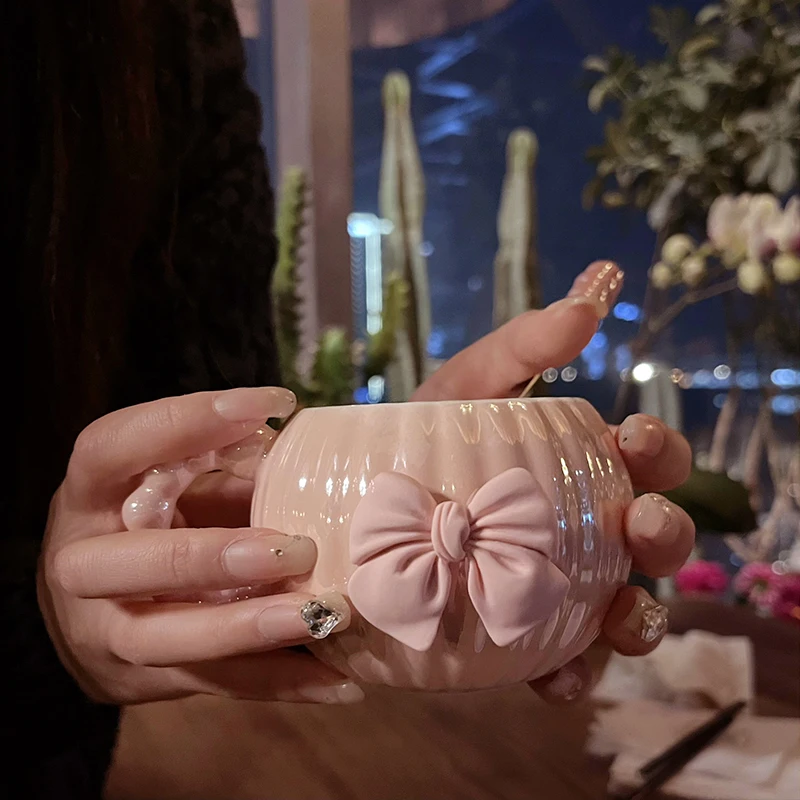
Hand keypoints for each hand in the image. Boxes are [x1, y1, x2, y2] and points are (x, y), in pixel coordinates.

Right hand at [38, 387, 362, 706]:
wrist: (89, 608)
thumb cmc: (148, 523)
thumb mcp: (170, 485)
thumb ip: (219, 469)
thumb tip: (303, 449)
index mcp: (88, 495)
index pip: (115, 446)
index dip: (188, 422)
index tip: (274, 404)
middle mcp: (81, 565)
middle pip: (131, 564)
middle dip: (214, 557)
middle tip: (297, 547)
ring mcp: (104, 633)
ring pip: (171, 639)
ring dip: (254, 627)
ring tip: (328, 613)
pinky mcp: (140, 681)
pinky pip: (215, 685)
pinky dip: (282, 682)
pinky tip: (339, 680)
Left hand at [412, 260, 694, 701]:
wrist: (361, 505)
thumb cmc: (420, 439)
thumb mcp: (463, 386)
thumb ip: (523, 345)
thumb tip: (596, 291)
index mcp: (581, 468)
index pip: (646, 459)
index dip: (658, 448)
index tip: (636, 433)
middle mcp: (586, 530)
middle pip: (655, 537)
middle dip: (663, 530)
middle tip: (638, 521)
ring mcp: (561, 588)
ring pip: (629, 608)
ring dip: (640, 614)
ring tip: (623, 612)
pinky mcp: (526, 639)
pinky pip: (566, 665)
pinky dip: (573, 673)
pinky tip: (558, 676)